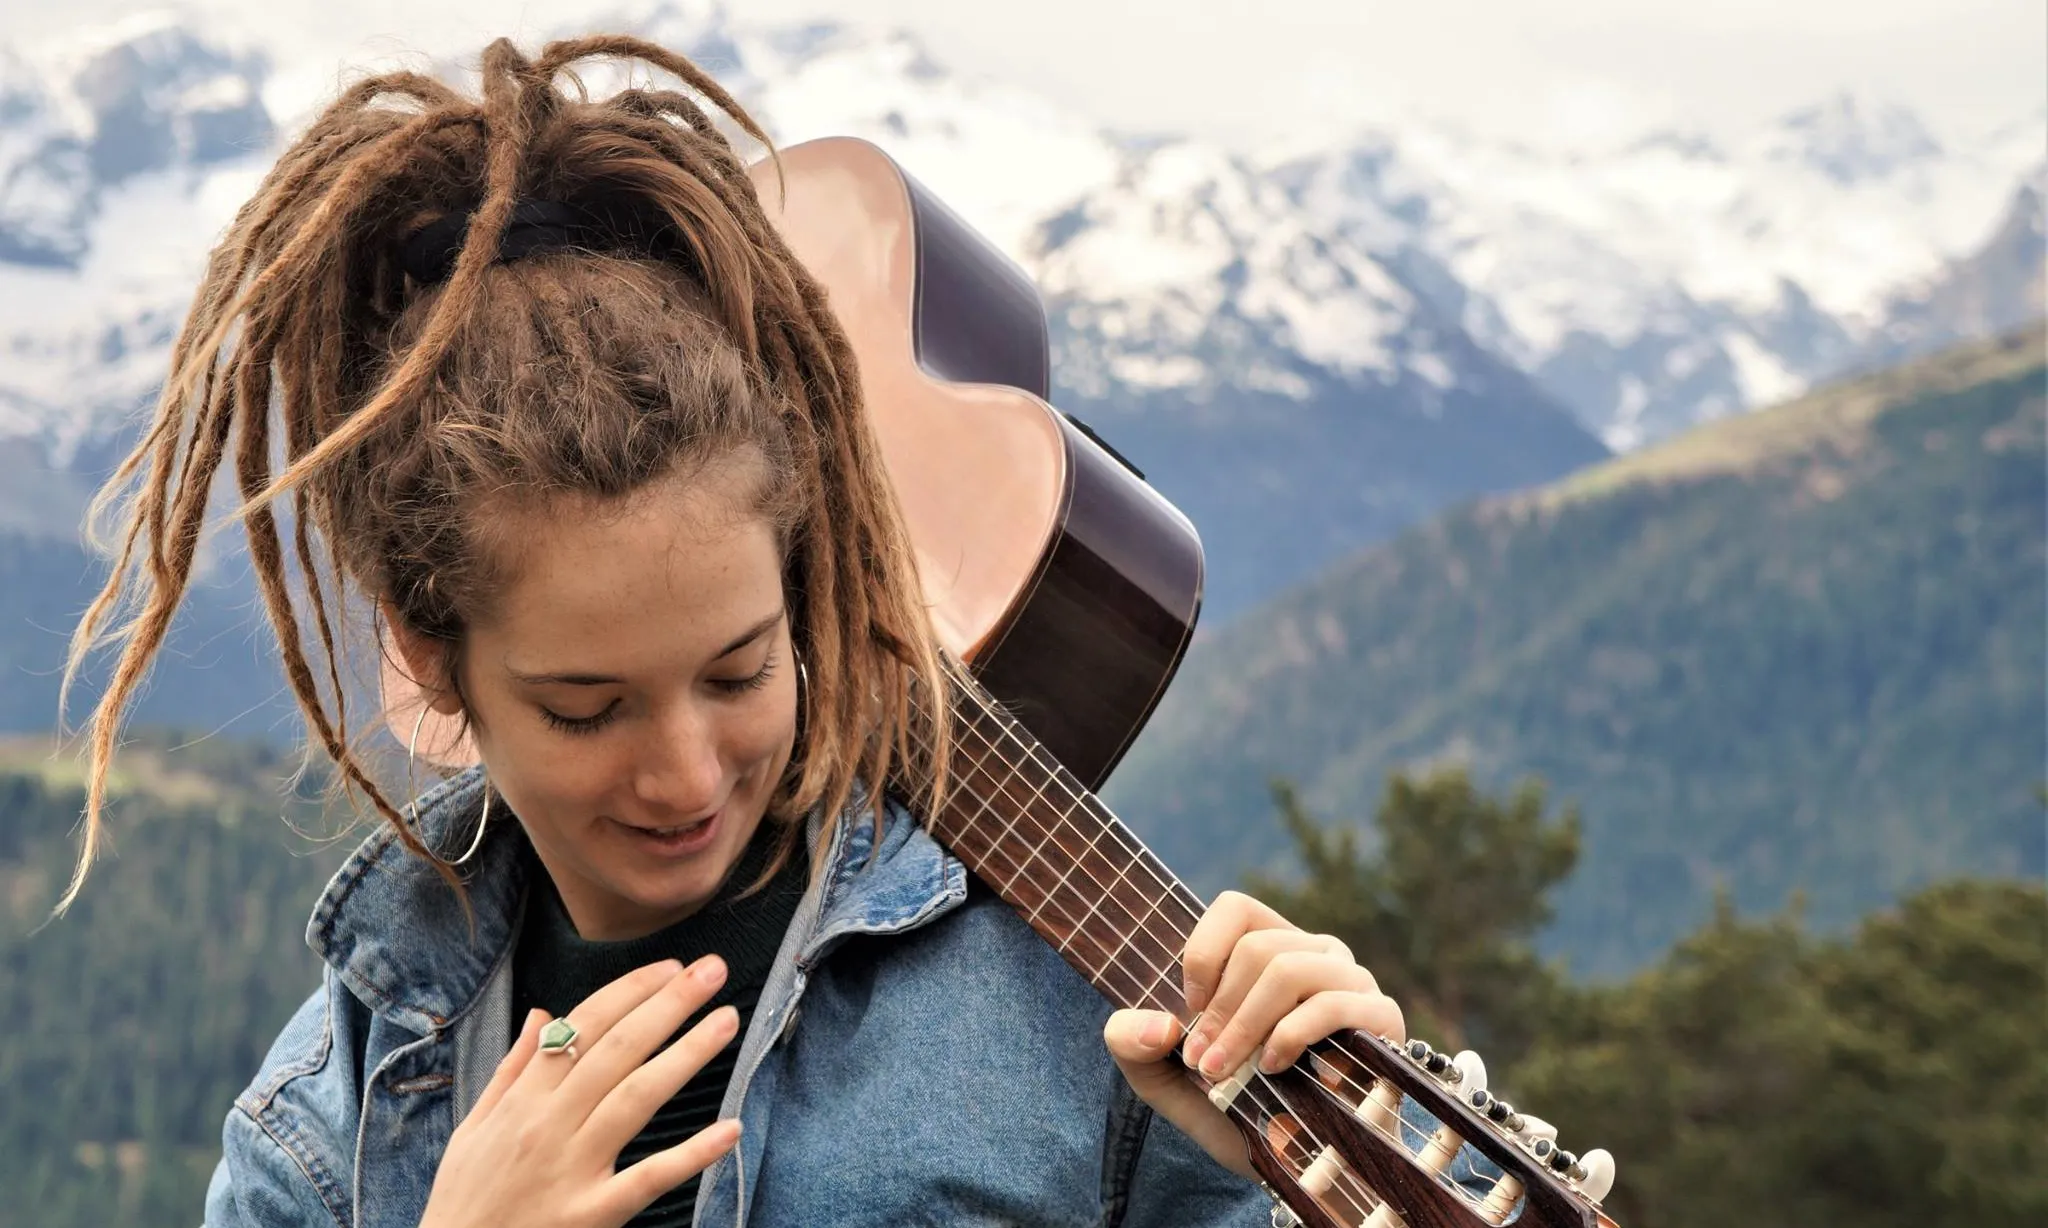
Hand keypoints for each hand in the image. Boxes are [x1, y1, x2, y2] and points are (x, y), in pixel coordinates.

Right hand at [419, 956, 741, 1227]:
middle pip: (617, 1050)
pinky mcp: (592, 1216)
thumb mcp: (473, 1129)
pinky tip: (730, 1128)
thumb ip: (511, 1070)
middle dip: (668, 1004)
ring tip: (727, 1021)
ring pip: (636, 1097)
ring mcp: (573, 1170)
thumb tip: (541, 1013)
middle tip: (711, 970)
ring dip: (686, 1055)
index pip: (581, 1026)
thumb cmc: (465, 1201)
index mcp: (521, 1101)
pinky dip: (691, 1154)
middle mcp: (549, 1126)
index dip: (629, 992)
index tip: (669, 967)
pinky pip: (648, 1178)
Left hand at [1100, 890, 1403, 1178]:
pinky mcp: (1382, 1018)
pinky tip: (1272, 1068)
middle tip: (1203, 1062)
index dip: (1203, 954)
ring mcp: (1353, 982)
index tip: (1188, 1011)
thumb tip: (1160, 1025)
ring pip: (1291, 969)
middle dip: (1219, 1011)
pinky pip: (1335, 1003)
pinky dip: (1292, 1035)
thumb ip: (1132, 1043)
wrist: (1296, 1170)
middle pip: (1258, 948)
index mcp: (1269, 950)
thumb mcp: (1163, 1079)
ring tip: (1227, 1071)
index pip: (1236, 909)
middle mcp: (1316, 954)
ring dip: (1246, 1025)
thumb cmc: (1232, 1110)